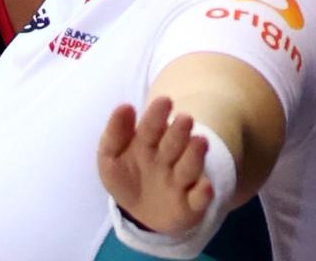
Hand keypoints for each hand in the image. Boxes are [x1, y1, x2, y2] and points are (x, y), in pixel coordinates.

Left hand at [97, 97, 213, 234]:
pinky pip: (199, 199)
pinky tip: (205, 186)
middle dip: (178, 132)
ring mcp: (181, 182)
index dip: (156, 115)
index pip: (151, 127)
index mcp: (148, 144)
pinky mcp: (192, 205)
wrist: (141, 215)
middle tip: (185, 119)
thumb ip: (114, 134)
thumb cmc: (126, 178)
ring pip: (189, 167)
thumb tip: (125, 106)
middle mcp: (167, 159)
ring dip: (194, 156)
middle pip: (173, 144)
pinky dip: (203, 193)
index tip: (164, 101)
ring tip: (199, 141)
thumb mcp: (110, 158)